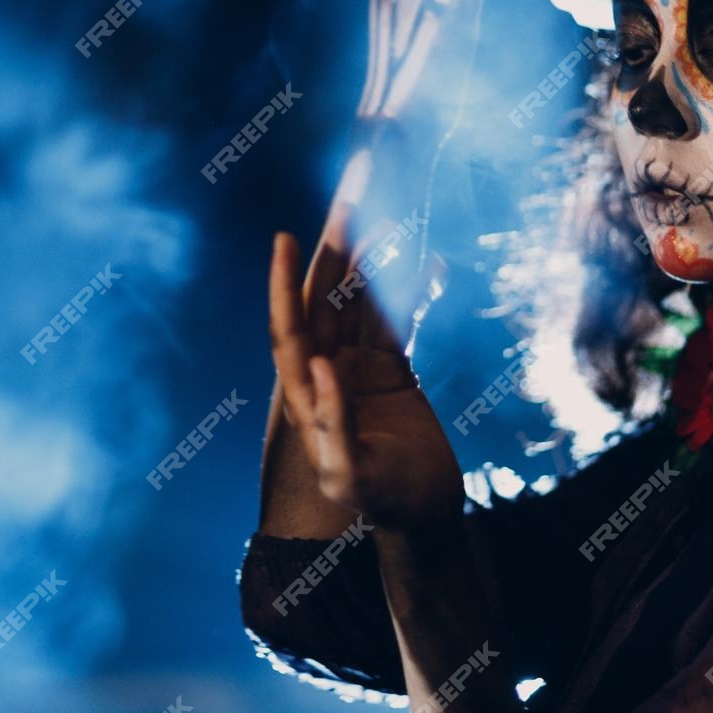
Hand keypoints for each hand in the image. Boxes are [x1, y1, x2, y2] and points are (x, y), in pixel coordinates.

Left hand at [268, 213, 462, 531]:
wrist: (426, 519)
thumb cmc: (386, 504)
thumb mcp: (354, 477)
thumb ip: (333, 427)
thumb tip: (317, 368)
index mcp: (307, 394)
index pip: (291, 327)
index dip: (284, 283)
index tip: (282, 237)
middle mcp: (326, 373)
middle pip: (326, 297)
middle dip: (335, 246)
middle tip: (349, 192)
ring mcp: (360, 367)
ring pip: (362, 300)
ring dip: (372, 259)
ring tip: (387, 216)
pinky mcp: (392, 371)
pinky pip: (397, 319)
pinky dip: (412, 291)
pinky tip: (430, 263)